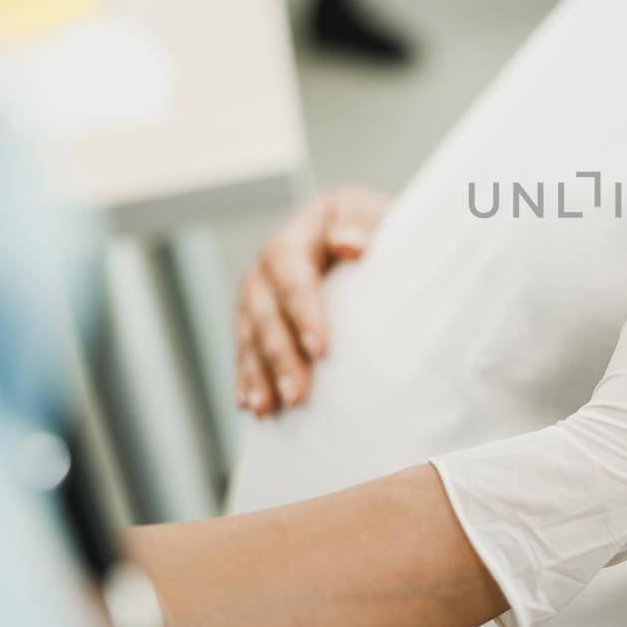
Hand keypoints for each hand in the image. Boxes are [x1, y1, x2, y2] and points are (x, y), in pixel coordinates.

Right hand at [234, 186, 389, 414]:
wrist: (368, 233)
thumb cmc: (380, 229)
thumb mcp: (375, 217)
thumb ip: (361, 225)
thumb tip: (349, 243)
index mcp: (300, 232)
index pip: (293, 274)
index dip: (304, 312)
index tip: (321, 350)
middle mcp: (270, 263)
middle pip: (266, 311)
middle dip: (280, 356)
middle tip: (296, 396)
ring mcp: (259, 290)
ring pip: (250, 334)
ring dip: (257, 374)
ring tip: (264, 409)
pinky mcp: (255, 316)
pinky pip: (246, 348)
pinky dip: (247, 376)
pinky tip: (250, 404)